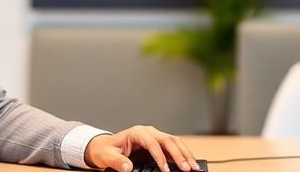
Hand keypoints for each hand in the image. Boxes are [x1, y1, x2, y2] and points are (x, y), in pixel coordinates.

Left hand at [84, 126, 198, 171]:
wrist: (105, 147)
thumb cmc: (107, 150)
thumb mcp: (108, 157)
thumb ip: (117, 162)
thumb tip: (127, 168)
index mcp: (137, 132)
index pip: (152, 143)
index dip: (160, 157)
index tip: (165, 170)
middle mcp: (148, 132)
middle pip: (168, 140)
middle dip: (180, 155)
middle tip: (188, 168)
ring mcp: (155, 136)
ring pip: (175, 142)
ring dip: (185, 154)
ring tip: (194, 167)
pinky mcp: (159, 143)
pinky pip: (174, 147)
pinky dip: (183, 154)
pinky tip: (189, 163)